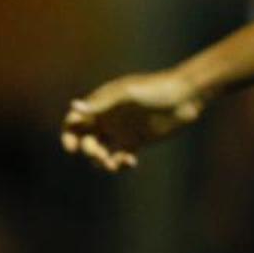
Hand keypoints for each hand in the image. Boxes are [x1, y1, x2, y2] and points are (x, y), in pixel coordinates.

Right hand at [62, 68, 204, 171]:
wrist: (185, 95)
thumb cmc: (156, 88)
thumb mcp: (127, 94)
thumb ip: (101, 103)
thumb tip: (73, 106)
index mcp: (101, 104)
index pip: (74, 121)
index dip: (68, 136)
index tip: (74, 148)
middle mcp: (108, 118)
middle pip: (84, 141)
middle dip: (89, 151)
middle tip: (102, 154)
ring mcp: (122, 130)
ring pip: (101, 153)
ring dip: (102, 162)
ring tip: (116, 164)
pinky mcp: (136, 141)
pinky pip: (119, 157)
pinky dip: (120, 163)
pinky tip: (131, 162)